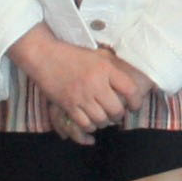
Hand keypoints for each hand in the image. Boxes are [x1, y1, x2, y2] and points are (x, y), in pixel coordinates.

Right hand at [7, 26, 153, 140]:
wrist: (44, 56)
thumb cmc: (72, 54)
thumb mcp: (97, 54)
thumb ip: (113, 66)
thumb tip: (131, 77)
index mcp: (105, 69)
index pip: (130, 89)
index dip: (136, 101)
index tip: (134, 106)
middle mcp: (95, 83)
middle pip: (116, 110)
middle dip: (118, 115)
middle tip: (116, 113)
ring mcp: (81, 96)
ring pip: (101, 120)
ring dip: (104, 122)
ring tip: (104, 118)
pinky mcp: (68, 105)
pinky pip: (84, 124)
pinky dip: (90, 126)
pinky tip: (90, 122)